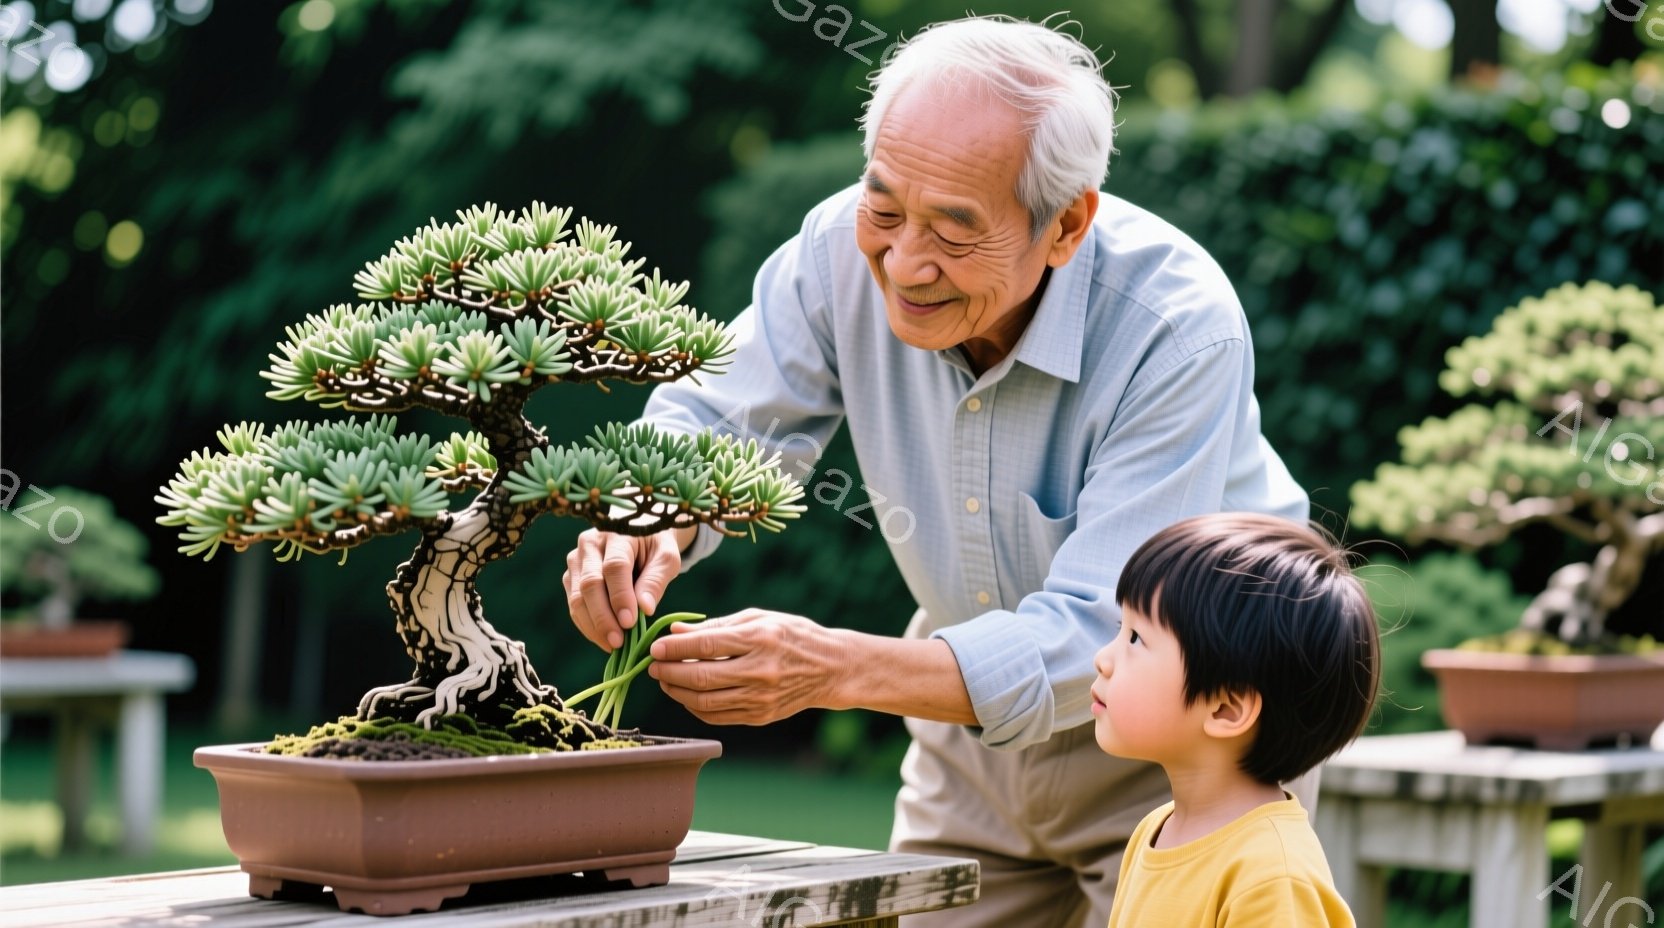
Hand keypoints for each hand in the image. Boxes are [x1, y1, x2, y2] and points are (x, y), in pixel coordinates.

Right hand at [563, 528, 682, 651]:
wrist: (638, 535)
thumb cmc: (655, 546)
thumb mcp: (666, 558)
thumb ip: (656, 580)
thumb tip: (645, 609)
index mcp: (616, 533)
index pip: (614, 567)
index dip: (620, 597)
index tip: (630, 623)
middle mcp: (589, 543)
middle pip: (590, 584)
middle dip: (603, 617)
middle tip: (618, 642)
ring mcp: (576, 560)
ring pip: (577, 597)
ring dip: (593, 625)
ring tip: (613, 645)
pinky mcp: (571, 576)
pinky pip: (574, 605)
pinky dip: (587, 625)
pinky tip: (603, 639)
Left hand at [647, 608, 849, 724]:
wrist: (830, 668)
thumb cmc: (791, 635)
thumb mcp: (758, 619)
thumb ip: (716, 626)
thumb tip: (676, 630)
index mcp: (759, 639)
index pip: (706, 645)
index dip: (675, 648)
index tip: (655, 647)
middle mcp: (760, 671)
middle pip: (701, 677)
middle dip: (668, 673)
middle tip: (653, 666)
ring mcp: (760, 698)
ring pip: (704, 702)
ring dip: (676, 692)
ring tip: (665, 681)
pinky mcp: (760, 717)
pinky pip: (716, 716)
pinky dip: (694, 707)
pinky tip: (686, 695)